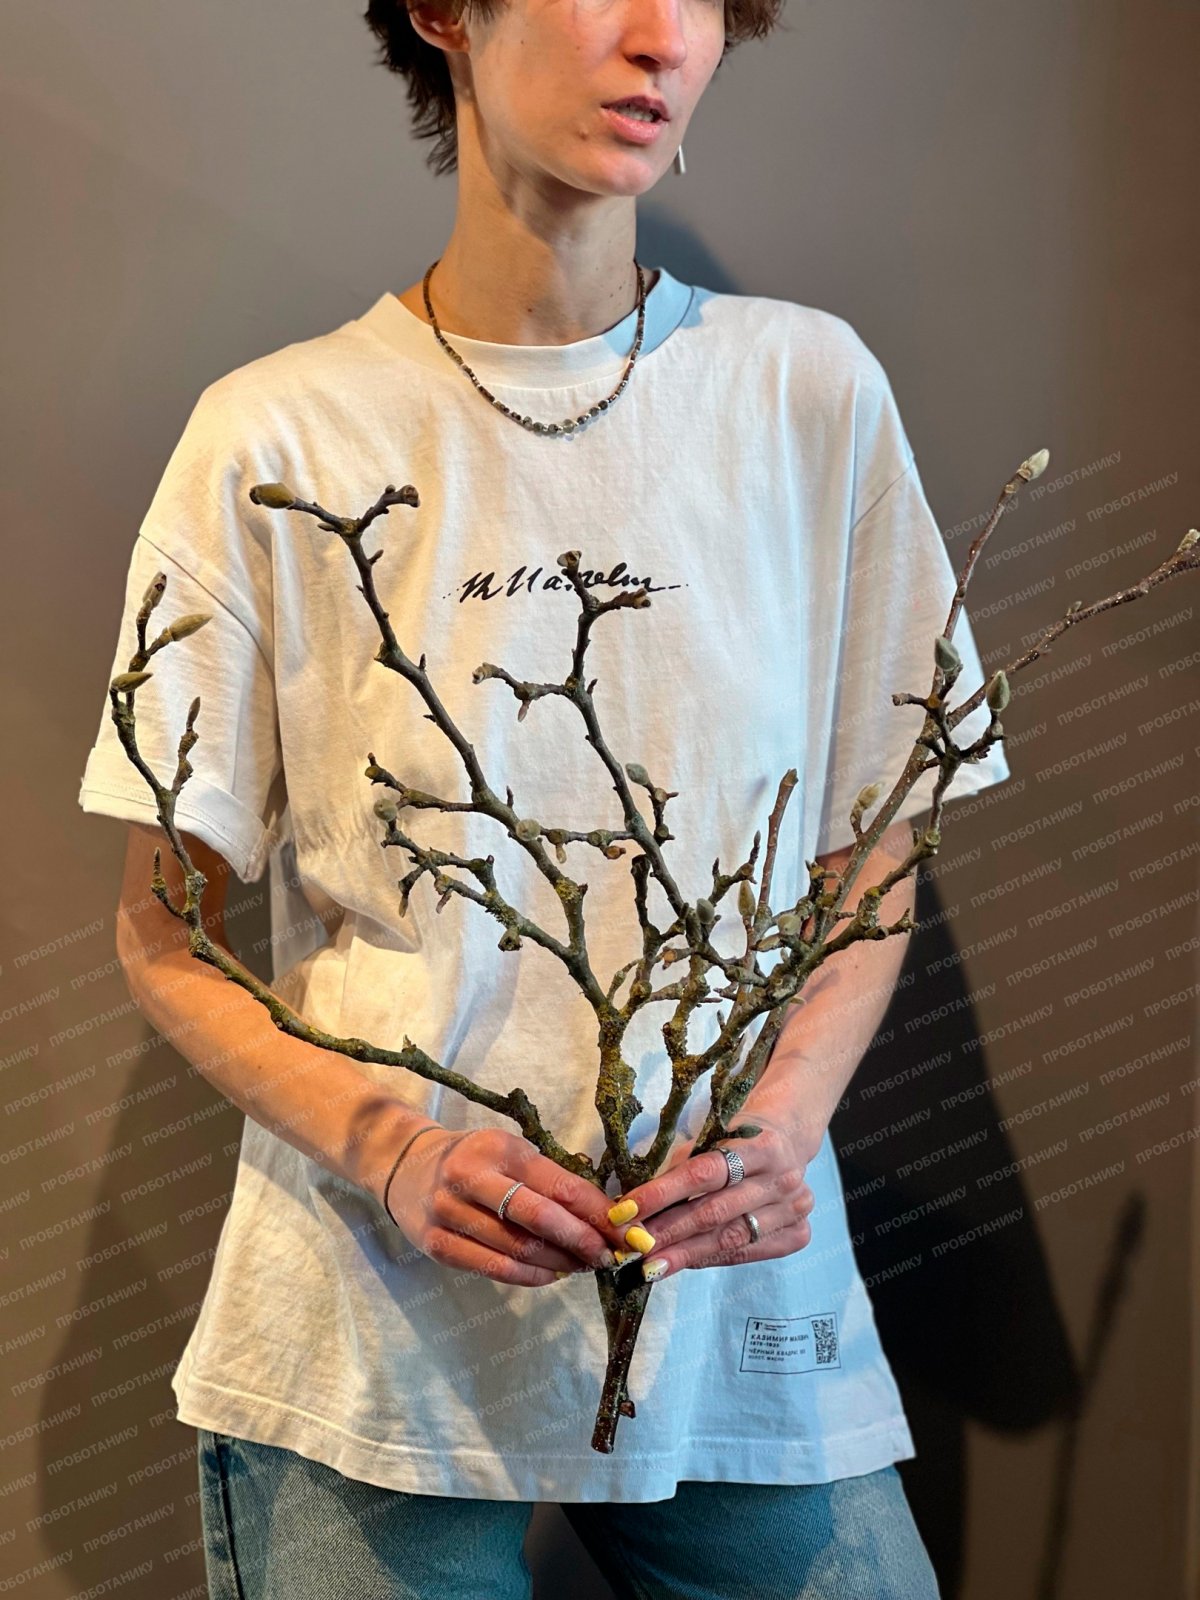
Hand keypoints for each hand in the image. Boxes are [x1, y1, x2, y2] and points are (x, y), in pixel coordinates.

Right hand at [385, 1126, 625, 1287]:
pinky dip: (530, 1276)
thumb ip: (552, 1178)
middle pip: (540, 1219)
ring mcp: (449, 1213)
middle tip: (611, 1256)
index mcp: (499, 1148)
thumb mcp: (511, 1152)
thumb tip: (608, 1215)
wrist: (407, 1167)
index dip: (598, 1214)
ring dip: (560, 1263)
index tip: (627, 1232)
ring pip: (518, 1249)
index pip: (560, 1185)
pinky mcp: (437, 1244)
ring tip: (584, 1266)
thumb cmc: (475, 1159)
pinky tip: (551, 1274)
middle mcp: (470, 1177)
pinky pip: (493, 1268)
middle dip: (583, 1242)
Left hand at [607, 1109, 815, 1280]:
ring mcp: (794, 1210)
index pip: (703, 1173)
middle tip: (633, 1247)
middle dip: (668, 1231)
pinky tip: (682, 1262)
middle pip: (714, 1212)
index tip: (626, 1211)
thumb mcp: (711, 1136)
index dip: (662, 1194)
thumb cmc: (737, 1137)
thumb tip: (635, 1204)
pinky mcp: (797, 1234)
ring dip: (684, 1253)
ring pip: (728, 1239)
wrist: (787, 1141)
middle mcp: (784, 1179)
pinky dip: (710, 1258)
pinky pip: (744, 1253)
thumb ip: (681, 1166)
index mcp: (762, 1146)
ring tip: (650, 1265)